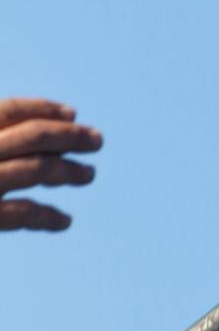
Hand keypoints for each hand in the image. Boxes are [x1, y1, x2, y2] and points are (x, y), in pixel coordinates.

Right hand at [0, 98, 101, 230]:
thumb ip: (3, 143)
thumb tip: (59, 139)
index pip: (8, 111)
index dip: (42, 108)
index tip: (72, 114)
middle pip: (33, 136)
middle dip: (70, 136)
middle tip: (97, 141)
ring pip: (37, 168)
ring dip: (69, 171)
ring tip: (89, 175)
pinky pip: (22, 212)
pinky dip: (47, 215)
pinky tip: (64, 221)